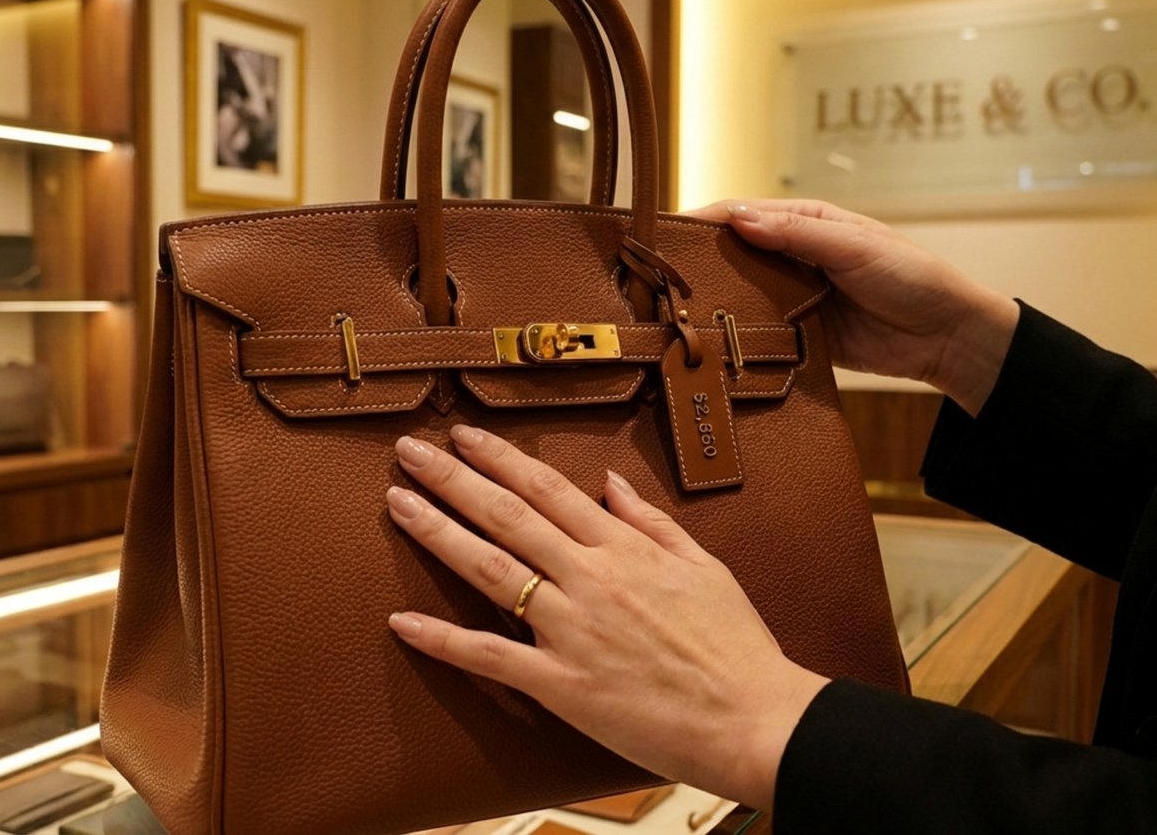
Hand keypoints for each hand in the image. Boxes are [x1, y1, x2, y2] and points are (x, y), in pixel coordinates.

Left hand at [385, 426, 828, 812]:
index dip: (500, 459)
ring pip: (493, 571)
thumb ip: (651, 522)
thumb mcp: (704, 567)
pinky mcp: (563, 685)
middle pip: (508, 517)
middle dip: (453, 479)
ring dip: (439, 533)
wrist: (757, 720)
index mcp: (626, 550)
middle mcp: (593, 580)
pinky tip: (403, 621)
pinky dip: (444, 639)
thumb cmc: (737, 649)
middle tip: (409, 451)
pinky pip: (492, 657)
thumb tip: (609, 482)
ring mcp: (574, 631)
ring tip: (398, 503)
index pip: (549, 490)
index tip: (463, 436)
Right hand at [685, 199, 1018, 414]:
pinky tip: (711, 345)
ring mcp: (793, 297)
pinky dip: (737, 337)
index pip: (741, 215)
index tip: (666, 235)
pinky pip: (760, 334)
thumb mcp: (854, 247)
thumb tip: (738, 220)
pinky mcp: (798, 336)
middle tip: (658, 279)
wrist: (947, 337)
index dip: (703, 221)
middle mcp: (792, 257)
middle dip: (699, 264)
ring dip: (714, 303)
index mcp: (805, 223)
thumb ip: (797, 235)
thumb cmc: (911, 277)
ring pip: (740, 296)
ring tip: (673, 314)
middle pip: (732, 256)